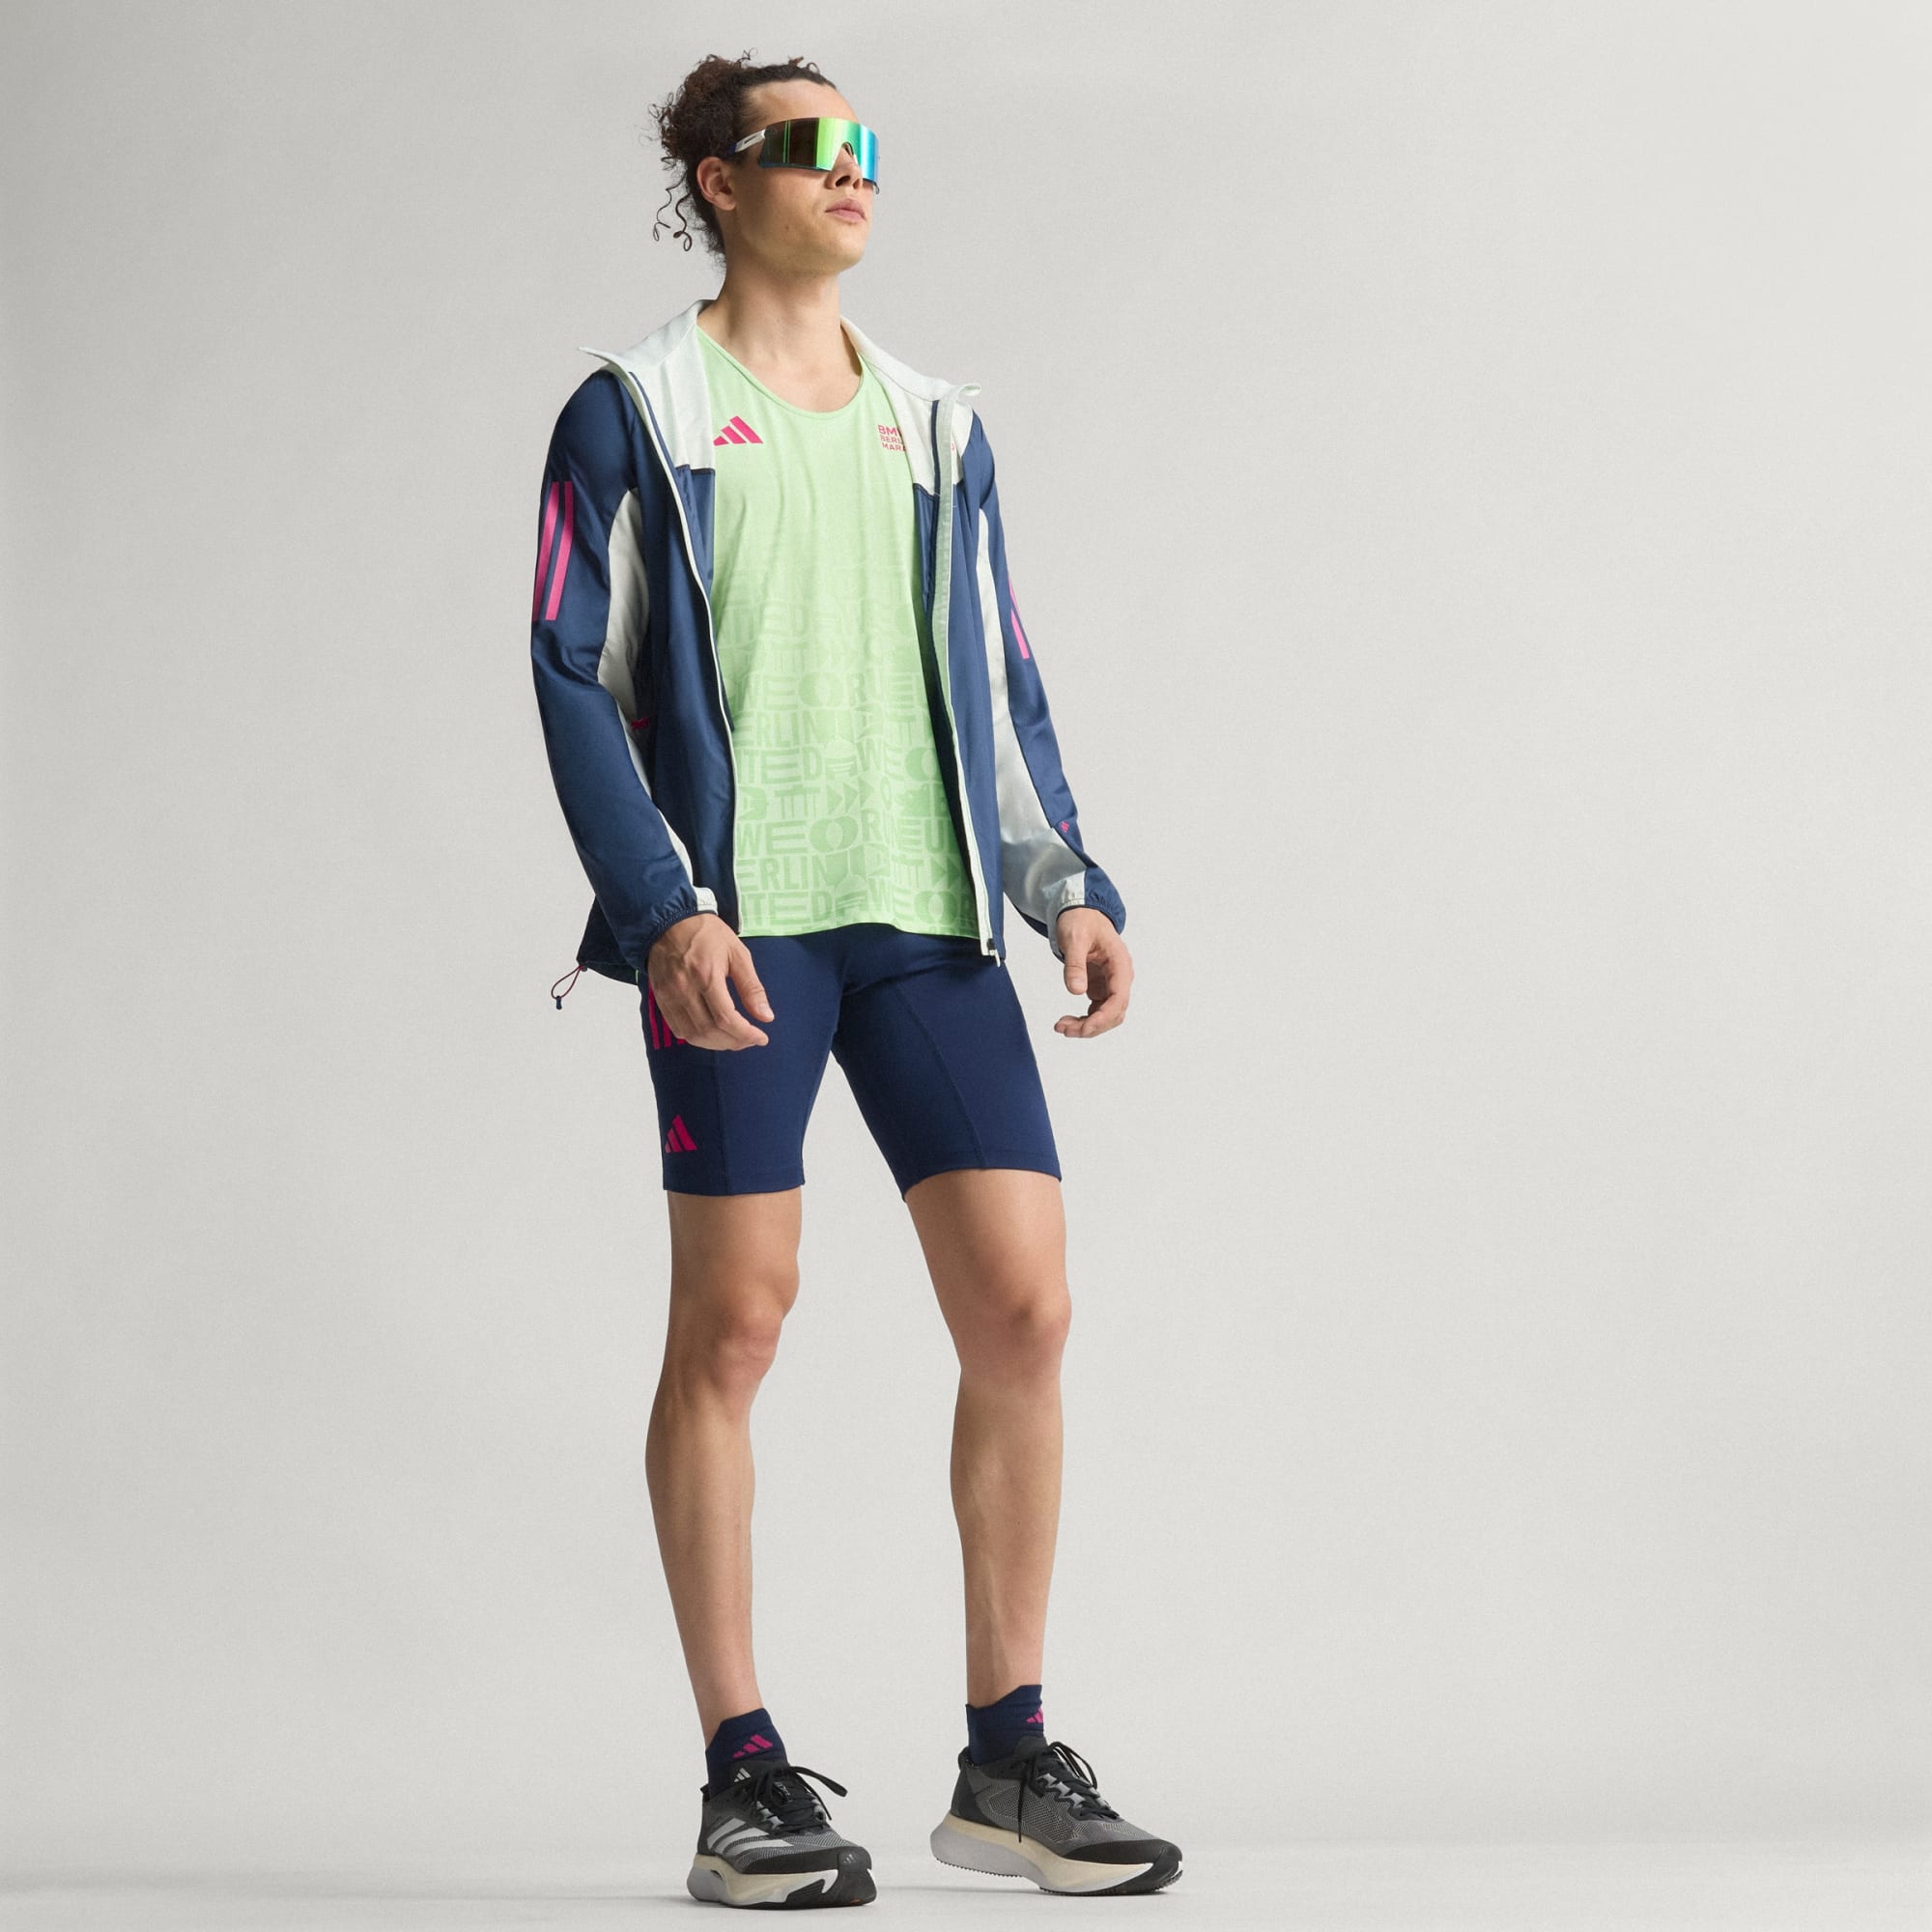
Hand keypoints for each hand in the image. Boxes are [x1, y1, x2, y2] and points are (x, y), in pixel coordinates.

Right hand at [646, 914, 773, 1049]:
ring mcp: (669, 996)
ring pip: (692, 1035)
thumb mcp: (738, 954)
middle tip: (749, 1039)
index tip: (761, 1037)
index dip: (746, 1034)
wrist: (669, 922)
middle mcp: (684, 989)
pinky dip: (697, 1038)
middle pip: (709, 1031)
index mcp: (706, 975)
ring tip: (733, 1039)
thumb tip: (766, 1017)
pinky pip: (677, 1028)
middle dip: (734, 1042)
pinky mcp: (660, 999)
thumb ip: (752, 988)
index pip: (726, 1018)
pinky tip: (712, 1034)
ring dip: (716, 1044)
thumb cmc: (708, 934)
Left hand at [1052, 908, 1131, 1037]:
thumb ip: (1075, 965)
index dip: (1103, 1017)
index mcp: (1119, 964)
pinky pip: (1097, 1011)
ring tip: (1062, 1027)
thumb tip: (1076, 991)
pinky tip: (1067, 1021)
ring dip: (1087, 1026)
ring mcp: (1111, 984)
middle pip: (1114, 1012)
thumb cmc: (1081, 921)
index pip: (1119, 998)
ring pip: (1106, 1015)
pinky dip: (1084, 1020)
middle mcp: (1120, 977)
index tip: (1085, 1028)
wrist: (1080, 912)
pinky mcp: (1101, 987)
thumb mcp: (1074, 939)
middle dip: (1092, 1026)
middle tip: (1065, 1029)